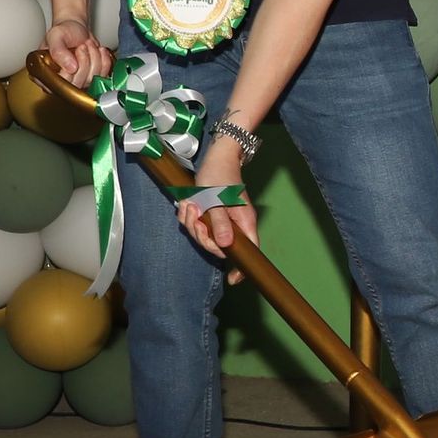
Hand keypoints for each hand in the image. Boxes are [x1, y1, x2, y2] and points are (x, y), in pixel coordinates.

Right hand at [45, 15, 111, 88]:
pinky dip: (104, 60)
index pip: (59, 84)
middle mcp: (61, 81)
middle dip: (84, 61)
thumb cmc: (63, 32)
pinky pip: (103, 75)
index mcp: (46, 74)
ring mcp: (77, 81)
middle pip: (77, 84)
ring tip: (87, 46)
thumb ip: (58, 51)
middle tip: (81, 46)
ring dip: (94, 58)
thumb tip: (70, 68)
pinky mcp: (91, 78)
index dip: (70, 70)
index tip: (75, 52)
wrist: (76, 29)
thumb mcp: (56, 36)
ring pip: (91, 79)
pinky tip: (97, 50)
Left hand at [175, 137, 258, 283]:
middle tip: (194, 215)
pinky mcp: (212, 215)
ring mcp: (223, 221)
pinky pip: (198, 225)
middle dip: (201, 235)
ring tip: (190, 204)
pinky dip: (189, 216)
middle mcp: (235, 225)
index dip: (242, 267)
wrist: (217, 156)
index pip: (249, 251)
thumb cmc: (220, 175)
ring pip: (205, 236)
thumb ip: (220, 223)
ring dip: (192, 223)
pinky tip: (188, 203)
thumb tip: (225, 246)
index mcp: (243, 223)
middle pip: (218, 246)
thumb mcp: (216, 199)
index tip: (233, 280)